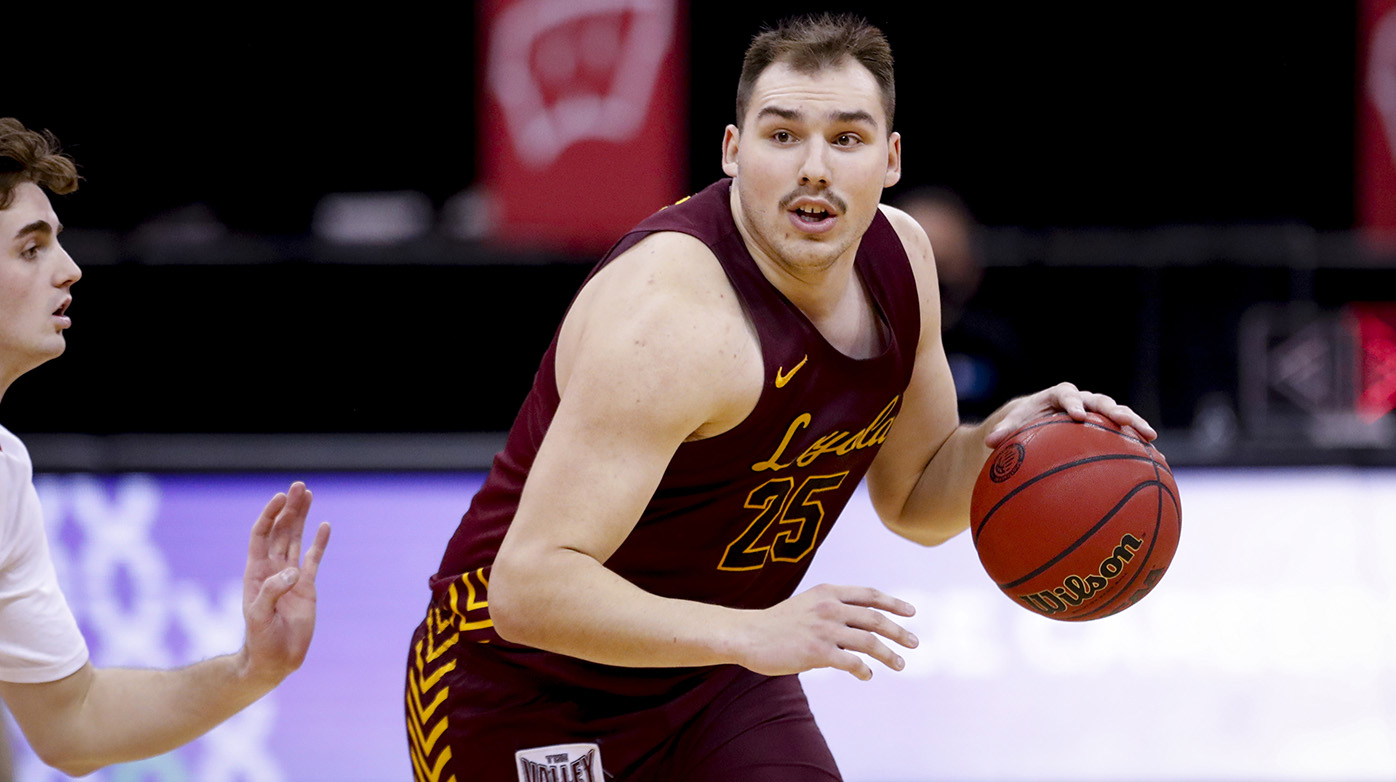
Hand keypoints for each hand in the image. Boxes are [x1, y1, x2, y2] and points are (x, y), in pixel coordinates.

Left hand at [239, 482, 330, 685]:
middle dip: (289, 508)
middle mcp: (273, 569)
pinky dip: (319, 542)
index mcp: (256, 572)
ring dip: (301, 517)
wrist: (275, 660)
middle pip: (281, 531)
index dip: (270, 516)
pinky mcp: (307, 587)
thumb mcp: (259, 616)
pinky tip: (324, 526)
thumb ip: (272, 592)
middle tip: (299, 487)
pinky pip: (314, 559)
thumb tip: (293, 572)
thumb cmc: (260, 640)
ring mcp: (291, 576)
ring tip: (308, 494)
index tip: (280, 498)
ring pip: (296, 539)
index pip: (262, 535)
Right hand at [738, 584, 917, 680]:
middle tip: (915, 642)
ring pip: (869, 641)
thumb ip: (831, 608)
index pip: (869, 595)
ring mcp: (824, 630)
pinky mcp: (817, 652)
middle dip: (898, 631)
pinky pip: (851, 662)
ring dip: (889, 654)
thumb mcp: (806, 604)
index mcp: (827, 592)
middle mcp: (829, 608)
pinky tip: (866, 675)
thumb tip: (859, 626)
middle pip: (875, 618)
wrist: (747, 634)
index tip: (911, 612)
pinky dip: (863, 670)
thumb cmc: (776, 624)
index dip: (893, 603)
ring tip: (900, 664)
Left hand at [985, 382, 1157, 448]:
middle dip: (1114, 410)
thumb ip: (1005, 431)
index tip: (1078, 416)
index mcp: (1058, 396)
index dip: (1074, 403)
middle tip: (1124, 421)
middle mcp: (1082, 400)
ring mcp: (1098, 412)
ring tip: (1150, 436)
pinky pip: (1126, 433)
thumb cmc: (1024, 422)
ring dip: (1135, 423)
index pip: (1067, 396)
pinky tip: (1156, 458)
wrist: (1038, 418)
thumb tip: (988, 442)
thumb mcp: (1013, 425)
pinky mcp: (1108, 426)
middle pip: (1101, 401)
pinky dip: (1139, 442)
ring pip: (1119, 414)